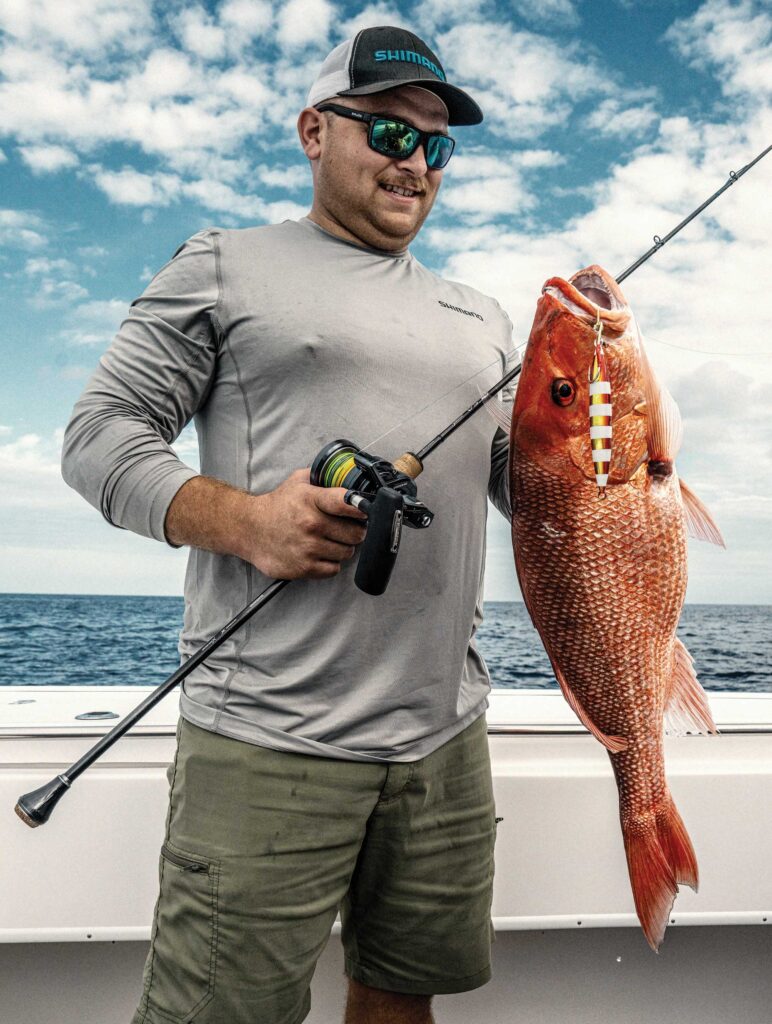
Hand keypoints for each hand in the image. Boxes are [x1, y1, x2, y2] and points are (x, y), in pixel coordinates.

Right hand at [243, 468, 367, 579]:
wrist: (250, 529)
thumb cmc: (277, 506)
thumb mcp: (297, 482)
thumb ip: (323, 477)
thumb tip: (348, 476)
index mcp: (311, 500)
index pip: (347, 503)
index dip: (361, 507)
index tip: (365, 510)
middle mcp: (311, 524)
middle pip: (356, 533)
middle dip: (354, 531)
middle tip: (345, 528)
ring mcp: (308, 547)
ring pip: (347, 552)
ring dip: (342, 547)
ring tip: (329, 540)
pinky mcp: (304, 567)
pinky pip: (334, 568)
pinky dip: (330, 563)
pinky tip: (320, 553)